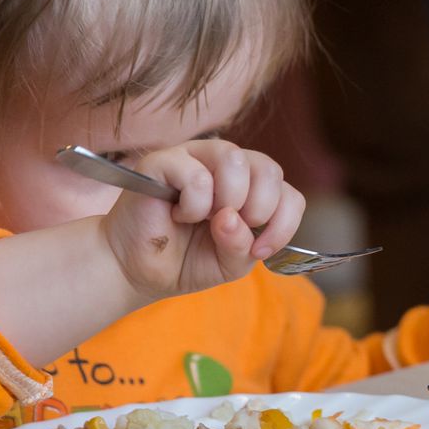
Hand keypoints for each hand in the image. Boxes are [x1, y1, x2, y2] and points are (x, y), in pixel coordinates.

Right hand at [101, 140, 304, 300]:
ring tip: (205, 218)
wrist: (140, 270)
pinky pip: (197, 175)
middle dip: (257, 210)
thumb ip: (244, 246)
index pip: (289, 193)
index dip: (283, 224)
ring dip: (228, 200)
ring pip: (235, 159)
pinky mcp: (164, 160)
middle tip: (229, 230)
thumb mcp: (229, 264)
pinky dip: (193, 206)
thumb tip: (233, 219)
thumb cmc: (187, 260)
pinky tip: (178, 215)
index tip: (259, 252)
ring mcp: (196, 157)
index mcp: (251, 189)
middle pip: (269, 169)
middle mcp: (227, 166)